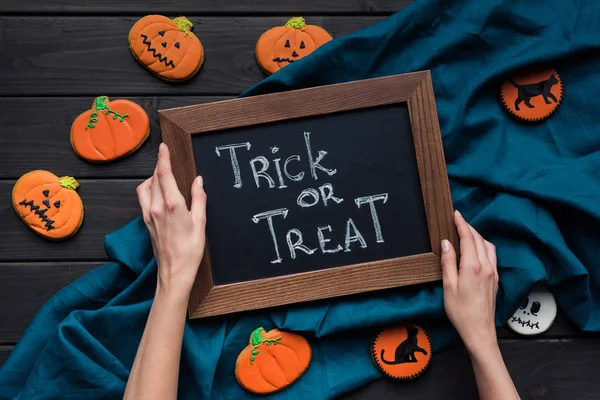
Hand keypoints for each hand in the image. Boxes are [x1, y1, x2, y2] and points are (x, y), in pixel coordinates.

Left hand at [136, 143, 206, 296]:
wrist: (174, 273)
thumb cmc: (190, 251)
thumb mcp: (201, 223)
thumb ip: (199, 199)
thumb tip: (198, 181)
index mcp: (172, 205)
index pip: (164, 175)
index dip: (163, 158)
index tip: (163, 147)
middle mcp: (156, 208)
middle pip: (154, 178)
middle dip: (159, 166)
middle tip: (166, 157)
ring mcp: (148, 215)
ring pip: (145, 187)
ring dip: (152, 178)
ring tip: (162, 175)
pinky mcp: (145, 222)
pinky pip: (143, 198)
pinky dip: (148, 189)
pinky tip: (158, 192)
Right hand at [441, 211, 497, 356]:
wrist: (479, 331)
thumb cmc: (460, 311)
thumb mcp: (448, 286)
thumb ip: (448, 262)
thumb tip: (446, 242)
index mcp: (473, 266)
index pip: (468, 238)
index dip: (461, 224)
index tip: (455, 214)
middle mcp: (486, 266)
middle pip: (479, 239)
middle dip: (469, 228)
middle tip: (458, 221)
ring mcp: (493, 273)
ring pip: (488, 246)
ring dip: (477, 236)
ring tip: (466, 233)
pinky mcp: (495, 279)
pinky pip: (492, 255)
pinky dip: (483, 246)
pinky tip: (476, 249)